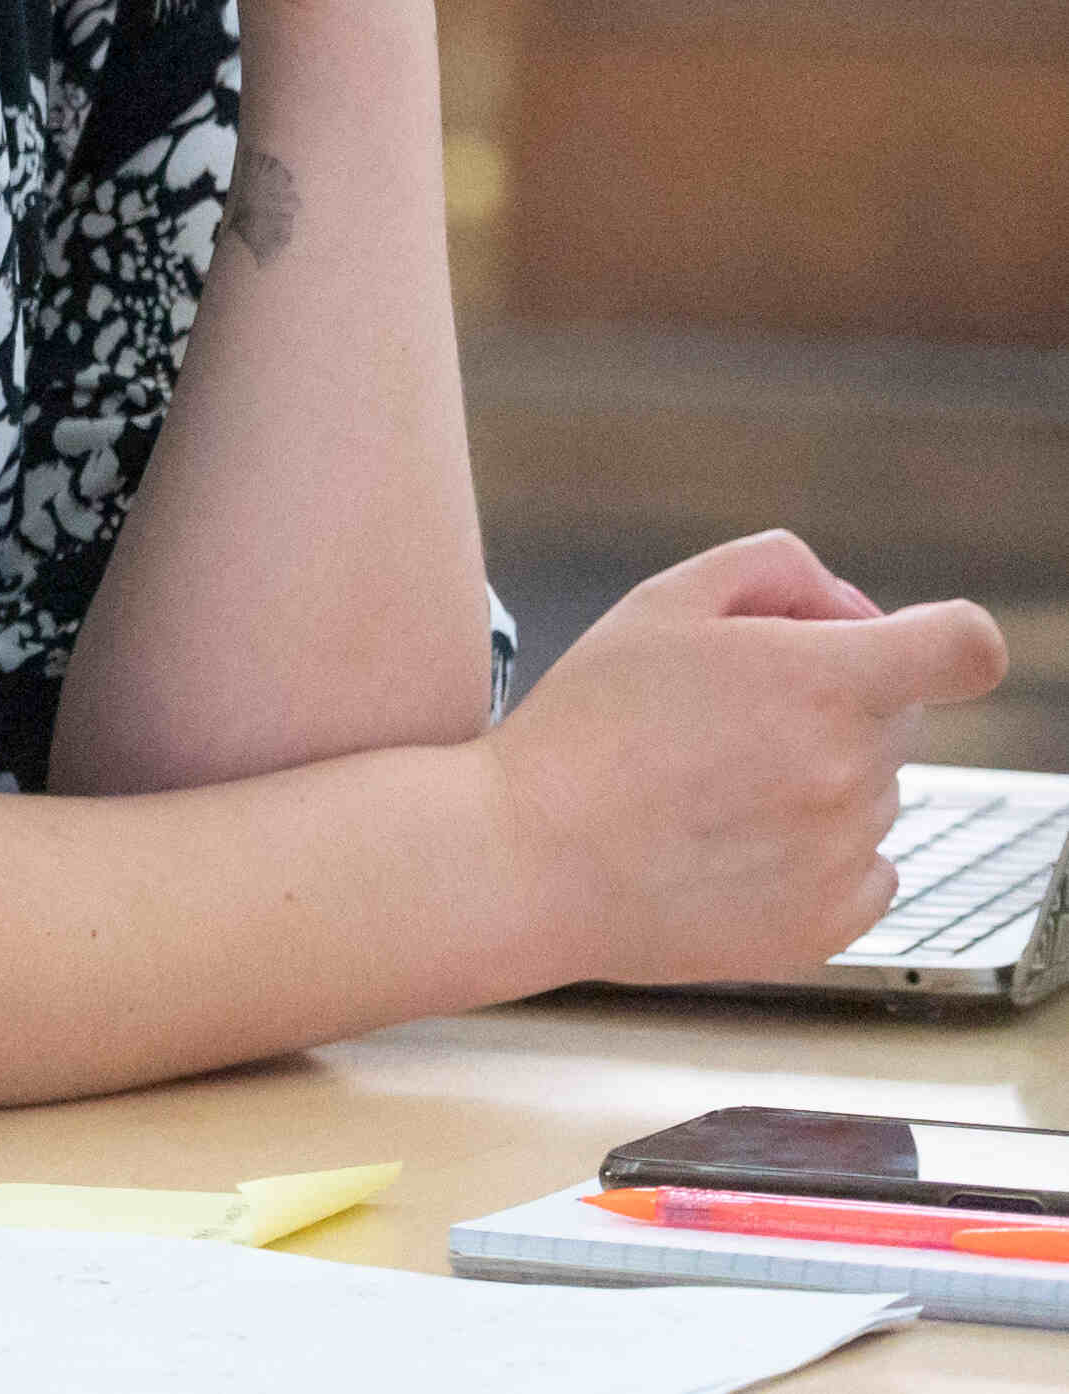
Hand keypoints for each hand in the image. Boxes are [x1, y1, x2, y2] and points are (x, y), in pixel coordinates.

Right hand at [488, 530, 1011, 988]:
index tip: (896, 654)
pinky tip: (733, 847)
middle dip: (835, 707)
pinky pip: (866, 873)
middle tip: (728, 721)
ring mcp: (847, 854)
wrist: (526, 860)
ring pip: (872, 796)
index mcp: (825, 683)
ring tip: (707, 793)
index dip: (943, 640)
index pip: (966, 648)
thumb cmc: (583, 730)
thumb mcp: (657, 604)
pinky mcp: (830, 924)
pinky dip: (816, 857)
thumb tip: (848, 606)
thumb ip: (771, 569)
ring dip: (814, 784)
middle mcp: (852, 771)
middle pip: (900, 720)